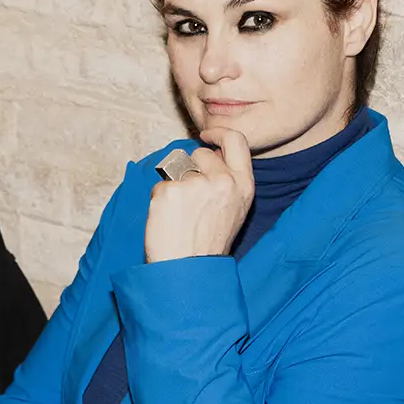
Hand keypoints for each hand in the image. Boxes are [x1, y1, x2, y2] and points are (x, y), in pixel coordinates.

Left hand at [144, 127, 254, 262]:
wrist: (188, 270)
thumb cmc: (208, 244)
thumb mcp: (234, 209)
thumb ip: (228, 180)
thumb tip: (210, 154)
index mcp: (243, 185)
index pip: (236, 140)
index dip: (219, 133)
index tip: (206, 135)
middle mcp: (222, 181)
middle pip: (200, 154)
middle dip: (191, 168)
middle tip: (189, 199)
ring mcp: (195, 184)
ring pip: (178, 168)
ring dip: (175, 183)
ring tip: (181, 214)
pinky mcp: (169, 190)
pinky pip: (161, 183)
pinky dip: (161, 198)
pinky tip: (169, 219)